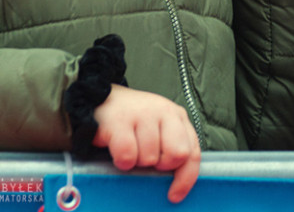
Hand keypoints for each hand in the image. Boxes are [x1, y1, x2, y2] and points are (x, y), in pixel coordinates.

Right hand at [92, 84, 200, 203]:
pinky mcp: (120, 120)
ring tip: (129, 147)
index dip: (186, 178)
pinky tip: (117, 149)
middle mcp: (164, 111)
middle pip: (177, 154)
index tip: (174, 195)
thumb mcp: (158, 129)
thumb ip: (170, 148)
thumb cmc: (132, 121)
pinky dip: (122, 160)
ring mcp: (143, 114)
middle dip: (161, 164)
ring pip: (149, 158)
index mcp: (177, 117)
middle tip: (146, 159)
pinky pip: (127, 155)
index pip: (192, 152)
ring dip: (137, 161)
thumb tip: (174, 185)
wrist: (100, 98)